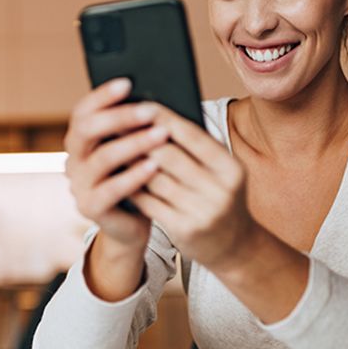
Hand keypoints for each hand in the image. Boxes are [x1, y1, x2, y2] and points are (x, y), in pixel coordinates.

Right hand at [64, 79, 169, 249]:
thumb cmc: (138, 178)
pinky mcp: (89, 208)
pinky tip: (154, 165)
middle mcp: (73, 160)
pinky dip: (134, 175)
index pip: (83, 111)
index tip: (128, 82)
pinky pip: (111, 189)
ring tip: (161, 134)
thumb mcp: (136, 150)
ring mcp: (78, 185)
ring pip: (102, 158)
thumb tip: (157, 97)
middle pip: (87, 130)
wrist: (133, 224)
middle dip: (120, 117)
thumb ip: (136, 128)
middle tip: (151, 110)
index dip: (102, 96)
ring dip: (134, 143)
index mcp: (81, 140)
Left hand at [129, 104, 256, 271]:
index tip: (141, 104)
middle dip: (140, 138)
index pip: (193, 136)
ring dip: (131, 161)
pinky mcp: (184, 230)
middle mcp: (220, 190)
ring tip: (114, 146)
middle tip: (117, 122)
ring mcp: (202, 212)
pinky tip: (119, 175)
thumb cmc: (219, 195)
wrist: (233, 244)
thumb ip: (197, 147)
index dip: (164, 118)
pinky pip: (149, 202)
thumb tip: (157, 116)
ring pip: (154, 179)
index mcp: (231, 168)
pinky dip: (132, 186)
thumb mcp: (221, 172)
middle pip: (169, 156)